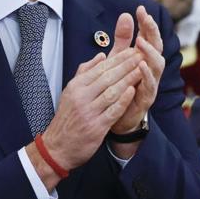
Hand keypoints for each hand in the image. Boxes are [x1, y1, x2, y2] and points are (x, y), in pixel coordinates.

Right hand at [39, 47, 141, 171]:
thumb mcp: (70, 92)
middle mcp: (81, 97)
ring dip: (128, 79)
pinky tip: (133, 91)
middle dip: (126, 65)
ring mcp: (88, 112)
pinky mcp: (96, 127)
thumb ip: (85, 73)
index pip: (100, 68)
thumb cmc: (67, 119)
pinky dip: (123, 100)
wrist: (57, 147)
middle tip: (141, 55)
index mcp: (76, 87)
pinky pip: (112, 111)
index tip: (132, 51)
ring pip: (112, 92)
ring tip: (142, 70)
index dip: (118, 59)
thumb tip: (100, 56)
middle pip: (108, 77)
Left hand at [109, 6, 164, 134]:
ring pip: (157, 65)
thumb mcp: (119, 60)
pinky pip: (149, 85)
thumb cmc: (121, 87)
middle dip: (152, 32)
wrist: (118, 118)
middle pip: (157, 47)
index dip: (146, 23)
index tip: (140, 8)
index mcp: (144, 58)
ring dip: (150, 52)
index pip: (148, 37)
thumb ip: (123, 39)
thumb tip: (126, 15)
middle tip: (146, 18)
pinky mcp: (147, 98)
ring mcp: (151, 83)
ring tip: (141, 41)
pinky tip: (140, 65)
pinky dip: (146, 74)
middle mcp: (151, 69)